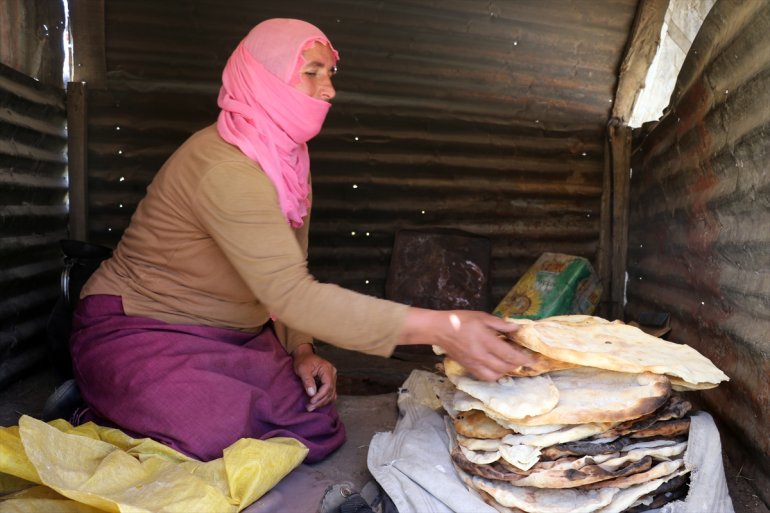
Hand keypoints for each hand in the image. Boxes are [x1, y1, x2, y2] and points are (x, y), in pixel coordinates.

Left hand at [291, 343, 337, 410]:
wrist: (303, 356)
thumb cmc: (302, 361)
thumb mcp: (302, 369)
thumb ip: (307, 381)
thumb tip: (312, 393)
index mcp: (327, 368)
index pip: (328, 385)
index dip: (320, 395)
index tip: (311, 401)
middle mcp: (332, 373)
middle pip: (330, 391)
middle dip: (320, 401)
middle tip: (309, 407)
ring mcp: (332, 377)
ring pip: (331, 393)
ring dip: (322, 402)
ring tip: (311, 407)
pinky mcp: (329, 381)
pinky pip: (330, 392)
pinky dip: (324, 399)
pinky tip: (317, 403)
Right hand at [401, 308, 533, 380]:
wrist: (440, 329)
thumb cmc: (462, 320)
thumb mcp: (482, 317)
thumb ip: (500, 324)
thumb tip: (517, 328)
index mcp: (486, 341)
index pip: (509, 354)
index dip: (523, 359)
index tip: (533, 360)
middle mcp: (481, 355)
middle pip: (504, 366)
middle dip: (517, 365)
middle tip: (524, 361)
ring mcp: (474, 363)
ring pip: (496, 375)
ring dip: (506, 370)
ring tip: (510, 363)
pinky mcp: (469, 367)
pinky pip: (485, 376)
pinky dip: (495, 374)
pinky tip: (497, 367)